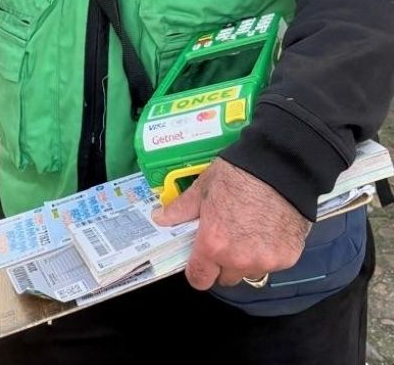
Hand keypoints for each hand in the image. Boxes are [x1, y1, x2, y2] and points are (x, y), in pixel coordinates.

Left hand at [150, 158, 309, 289]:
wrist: (280, 169)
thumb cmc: (238, 177)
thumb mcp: (201, 190)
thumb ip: (180, 210)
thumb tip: (160, 219)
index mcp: (213, 245)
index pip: (199, 279)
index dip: (197, 271)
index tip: (198, 262)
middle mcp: (240, 260)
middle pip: (226, 278)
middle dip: (222, 264)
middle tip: (224, 241)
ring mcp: (267, 261)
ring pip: (250, 273)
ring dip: (246, 261)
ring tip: (247, 234)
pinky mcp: (289, 258)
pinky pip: (272, 265)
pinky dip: (268, 254)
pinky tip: (267, 232)